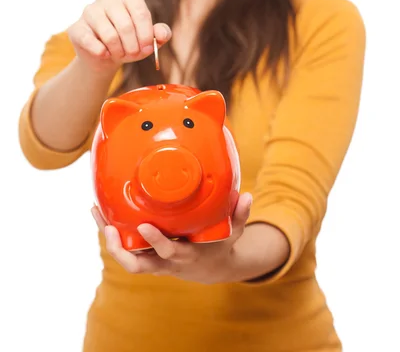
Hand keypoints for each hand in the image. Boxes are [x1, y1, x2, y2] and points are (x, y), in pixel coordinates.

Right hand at [67, 0, 170, 72]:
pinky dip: (100, 52)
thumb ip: (161, 34)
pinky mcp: (76, 27)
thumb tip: (162, 34)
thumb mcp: (149, 39)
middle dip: (133, 46)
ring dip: (118, 51)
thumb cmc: (130, 42)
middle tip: (133, 55)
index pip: (140, 12)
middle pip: (125, 25)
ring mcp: (89, 10)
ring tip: (120, 54)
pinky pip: (89, 40)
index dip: (146, 35)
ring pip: (109, 35)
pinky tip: (105, 54)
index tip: (147, 49)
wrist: (105, 56)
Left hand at [91, 193, 252, 284]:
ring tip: (96, 212)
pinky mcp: (146, 253)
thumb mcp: (233, 232)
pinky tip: (101, 210)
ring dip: (108, 237)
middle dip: (119, 249)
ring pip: (125, 257)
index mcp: (185, 255)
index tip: (143, 225)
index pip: (168, 252)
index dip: (155, 242)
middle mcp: (165, 261)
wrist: (211, 267)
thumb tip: (247, 196)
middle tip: (108, 228)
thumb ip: (238, 215)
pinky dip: (111, 231)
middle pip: (136, 265)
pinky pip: (124, 247)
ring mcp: (154, 260)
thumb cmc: (220, 245)